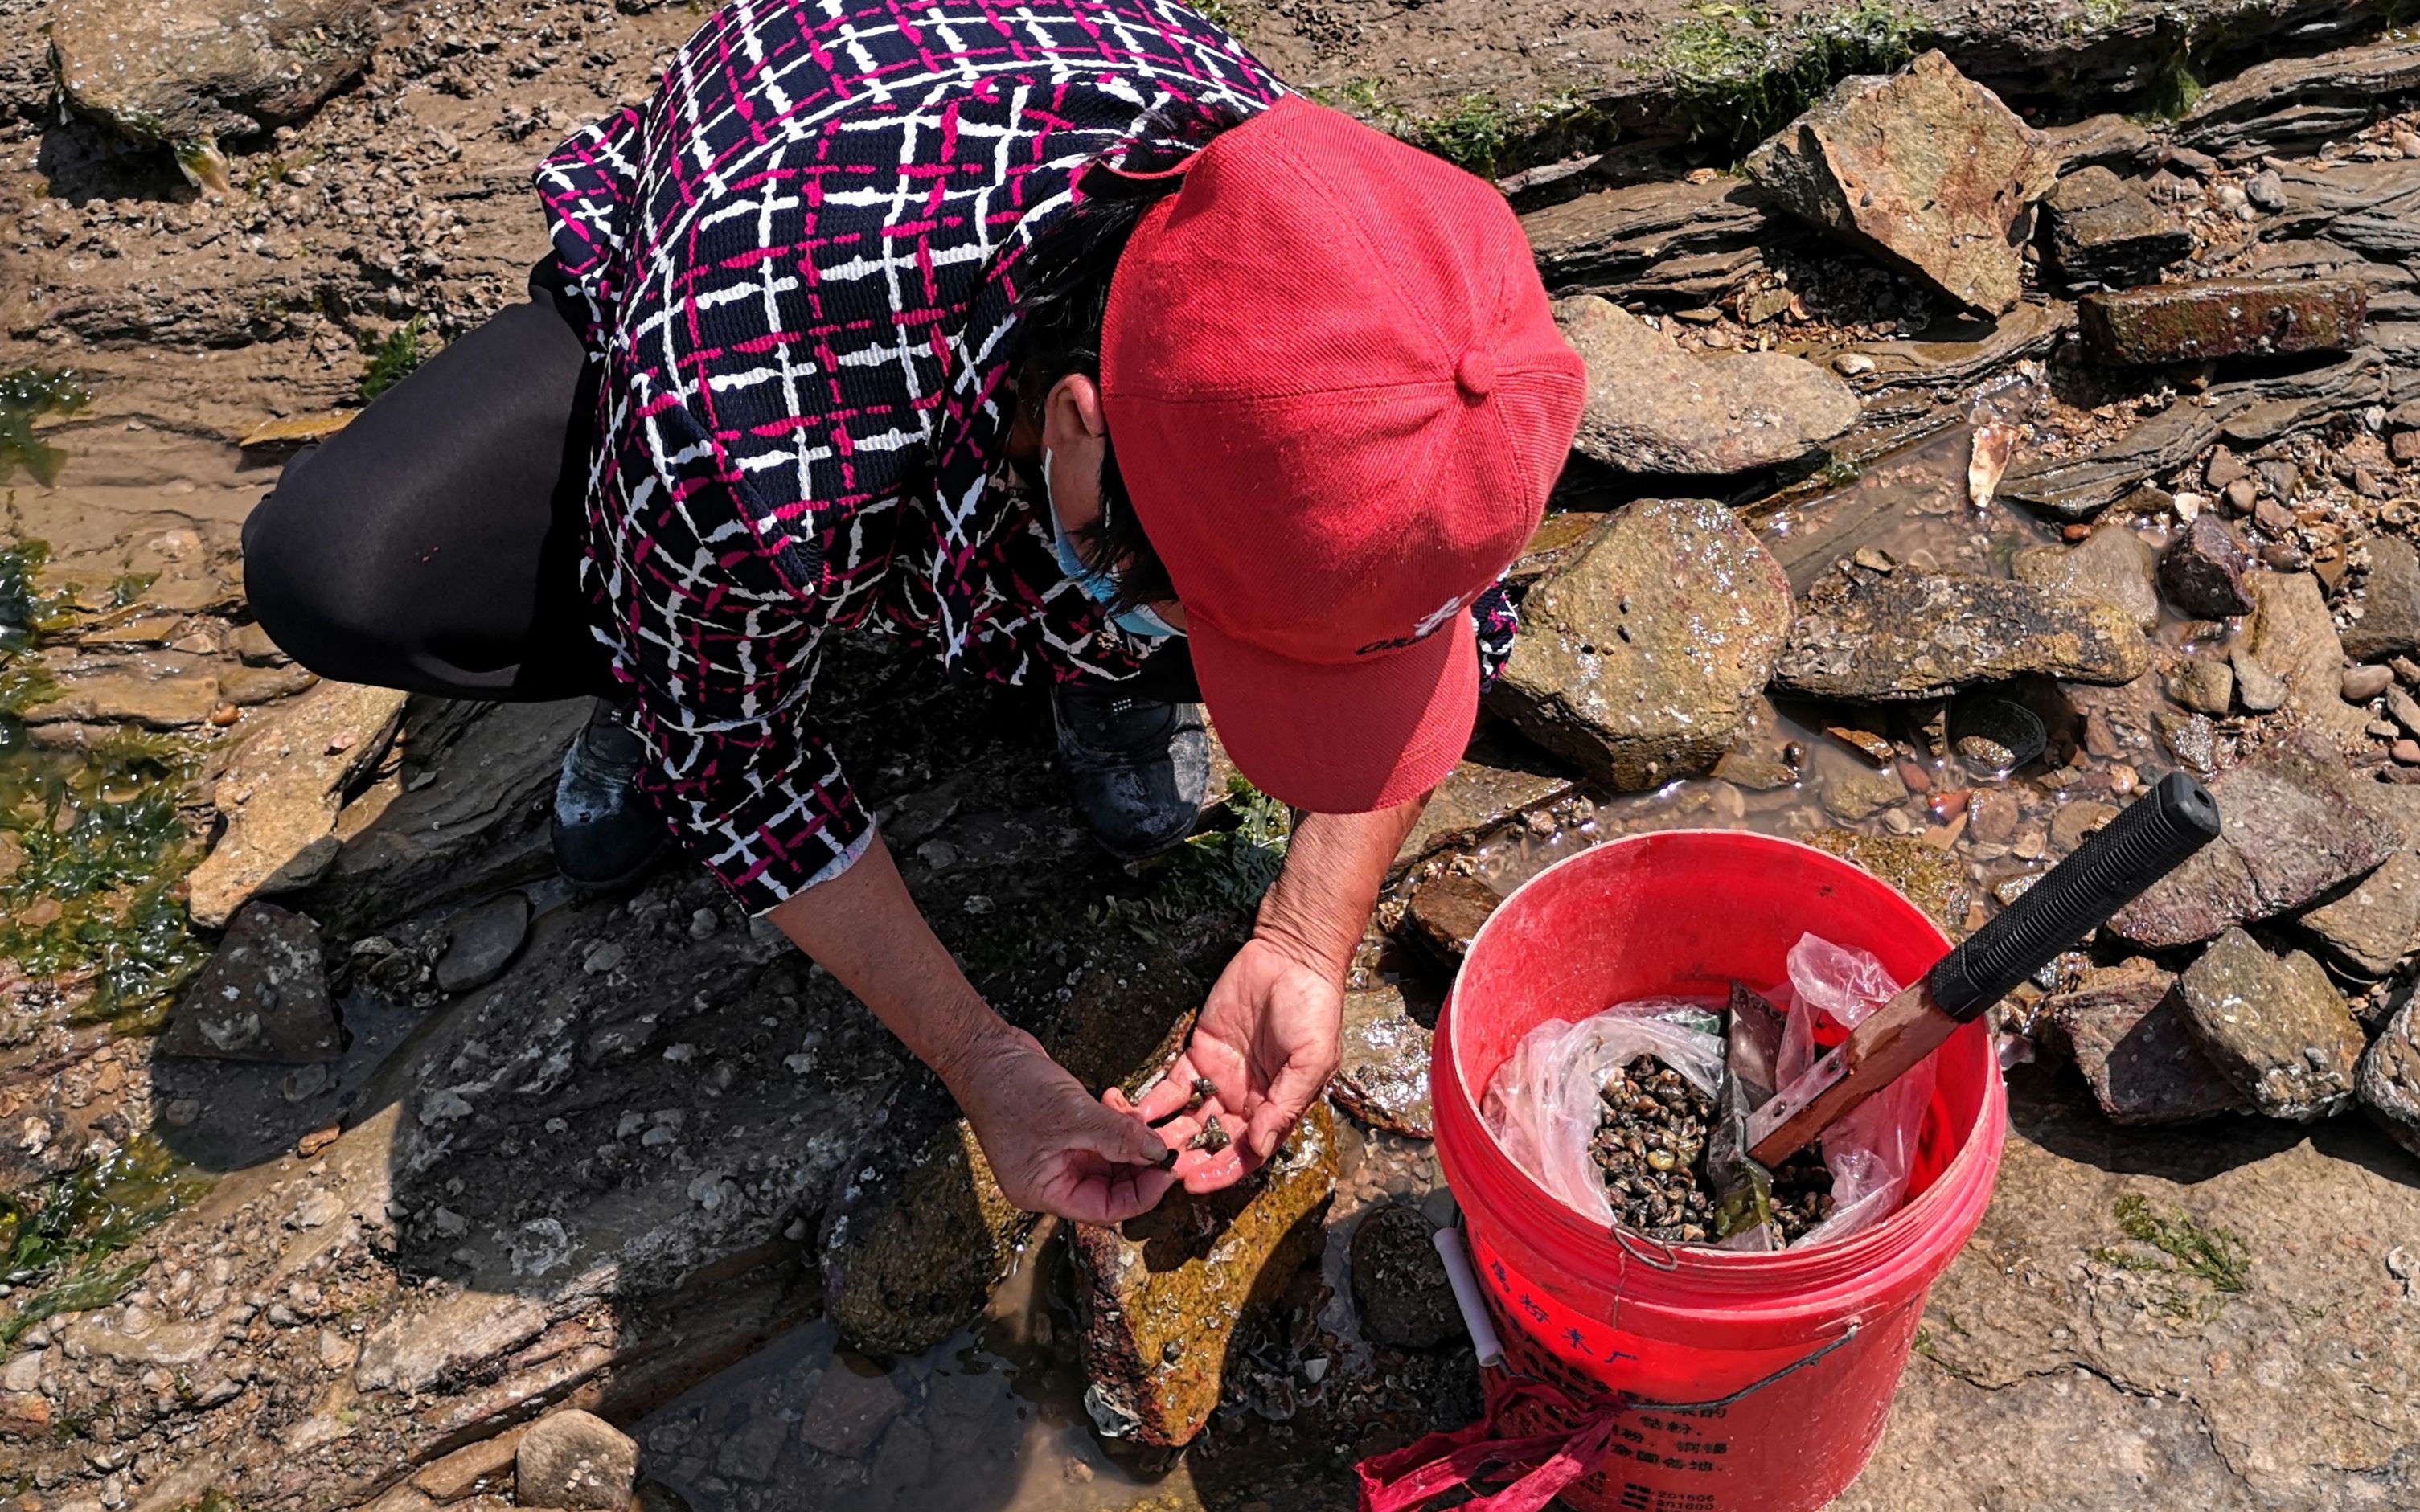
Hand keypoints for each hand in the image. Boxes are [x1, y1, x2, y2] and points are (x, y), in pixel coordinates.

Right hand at [951, 1023, 1178, 1223]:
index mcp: (1043, 1191)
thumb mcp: (1071, 1116)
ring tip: (1148, 1120)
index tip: (1168, 1171)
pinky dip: (1117, 1124)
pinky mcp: (1063, 1130)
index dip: (1141, 1194)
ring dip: (1131, 1141)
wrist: (984, 1051)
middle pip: (1110, 1186)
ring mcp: (1057, 1154)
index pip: (1104, 1209)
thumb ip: (1118, 1137)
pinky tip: (1122, 1104)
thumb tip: (1159, 1153)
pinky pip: (1101, 1137)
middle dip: (1140, 1165)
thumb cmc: (1010, 1090)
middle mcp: (1050, 1178)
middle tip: (1169, 1144)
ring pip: (1109, 1160)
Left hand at [1135, 936, 1341, 1192]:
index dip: (1222, 1171)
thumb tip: (1260, 1147)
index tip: (1195, 1182)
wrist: (1292, 958)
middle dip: (1188, 1159)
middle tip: (1161, 1171)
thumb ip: (1285, 1106)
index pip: (1246, 1154)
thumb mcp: (1311, 1061)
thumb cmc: (1314, 1009)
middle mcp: (1246, 1101)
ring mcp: (1221, 1079)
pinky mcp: (1199, 1054)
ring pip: (1189, 1120)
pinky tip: (1140, 1113)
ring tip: (1144, 1149)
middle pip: (1213, 1143)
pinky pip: (1174, 1086)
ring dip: (1168, 1136)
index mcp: (1275, 1109)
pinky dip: (1157, 1102)